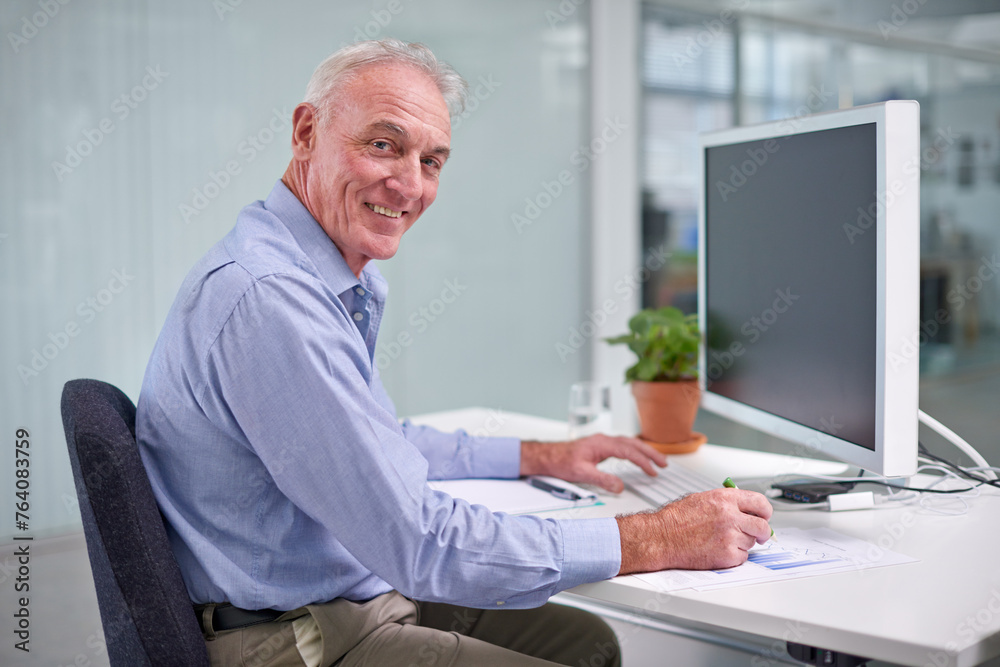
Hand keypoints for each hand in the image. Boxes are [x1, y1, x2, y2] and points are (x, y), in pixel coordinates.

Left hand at [519, 434, 666, 492]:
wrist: (547, 456)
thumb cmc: (561, 461)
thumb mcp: (581, 473)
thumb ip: (602, 480)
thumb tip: (620, 487)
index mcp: (601, 444)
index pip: (628, 451)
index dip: (643, 461)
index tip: (653, 471)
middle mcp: (604, 440)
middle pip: (633, 443)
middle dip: (650, 453)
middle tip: (664, 464)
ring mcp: (602, 442)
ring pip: (629, 443)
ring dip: (644, 451)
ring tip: (657, 461)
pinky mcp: (600, 446)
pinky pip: (623, 446)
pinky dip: (634, 451)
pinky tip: (637, 457)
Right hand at [616, 488, 772, 573]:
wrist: (661, 538)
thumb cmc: (676, 519)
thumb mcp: (702, 498)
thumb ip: (726, 502)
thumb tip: (744, 508)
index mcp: (725, 499)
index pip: (760, 503)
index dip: (765, 512)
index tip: (764, 517)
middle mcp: (730, 516)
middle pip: (762, 526)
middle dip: (761, 533)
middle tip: (757, 535)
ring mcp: (730, 536)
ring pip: (751, 543)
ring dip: (742, 543)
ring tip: (722, 541)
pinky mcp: (727, 555)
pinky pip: (742, 557)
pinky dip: (734, 556)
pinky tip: (718, 550)